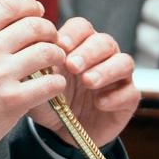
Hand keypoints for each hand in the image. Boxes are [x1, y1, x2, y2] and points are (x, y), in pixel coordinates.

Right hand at [0, 0, 67, 158]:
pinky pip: (50, 83)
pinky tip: (51, 86)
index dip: (30, 6)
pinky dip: (56, 83)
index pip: (10, 5)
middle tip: (51, 40)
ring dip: (57, 56)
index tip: (37, 12)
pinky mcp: (12, 101)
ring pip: (48, 52)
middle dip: (49, 31)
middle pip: (34, 26)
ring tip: (55, 63)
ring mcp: (0, 75)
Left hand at [29, 16, 138, 147]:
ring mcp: (117, 77)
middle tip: (73, 65)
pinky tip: (99, 103)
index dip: (73, 34)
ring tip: (88, 82)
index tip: (60, 46)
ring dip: (106, 70)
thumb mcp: (35, 85)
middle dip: (88, 52)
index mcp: (78, 46)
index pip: (81, 27)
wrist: (62, 131)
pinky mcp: (128, 99)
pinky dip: (116, 96)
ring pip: (124, 62)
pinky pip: (130, 93)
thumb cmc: (50, 100)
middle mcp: (101, 57)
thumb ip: (33, 70)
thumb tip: (28, 55)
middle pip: (104, 41)